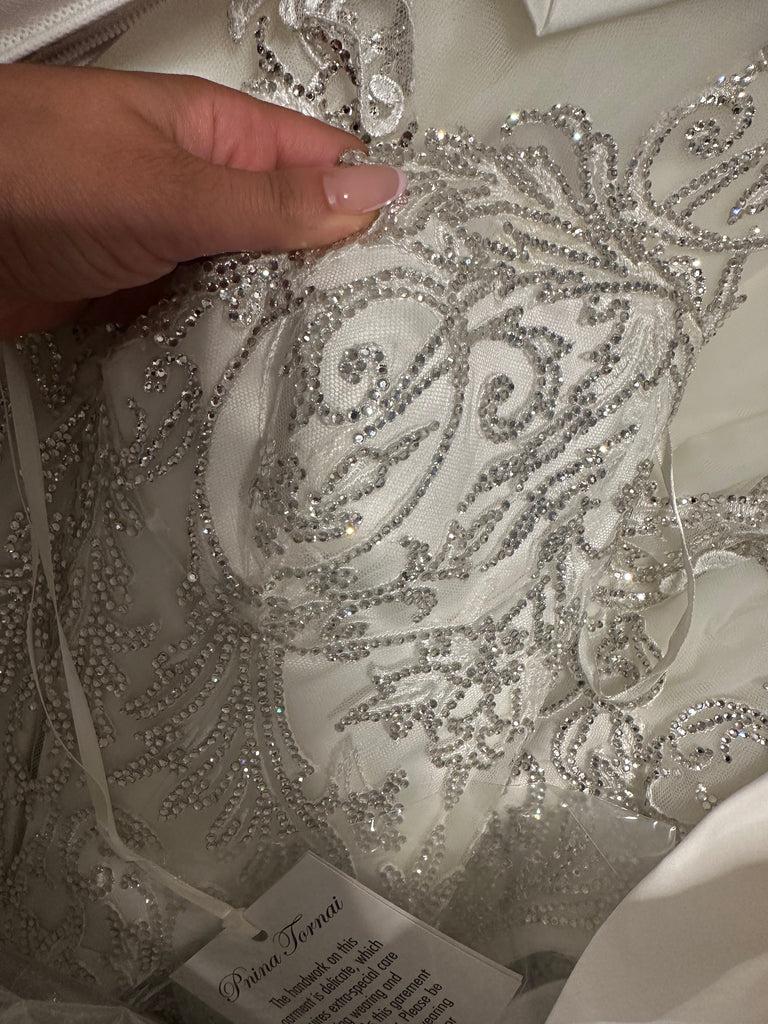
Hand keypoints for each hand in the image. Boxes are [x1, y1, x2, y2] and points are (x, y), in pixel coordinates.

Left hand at [0, 65, 405, 338]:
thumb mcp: (164, 186)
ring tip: (339, 366)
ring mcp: (175, 246)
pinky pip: (209, 321)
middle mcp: (204, 190)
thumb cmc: (25, 174)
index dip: (376, 207)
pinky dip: (232, 347)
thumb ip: (268, 200)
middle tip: (390, 334)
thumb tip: (372, 190)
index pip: (326, 164)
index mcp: (219, 136)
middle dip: (338, 278)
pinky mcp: (146, 296)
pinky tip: (260, 375)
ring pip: (255, 285)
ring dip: (285, 320)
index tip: (425, 264)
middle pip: (296, 233)